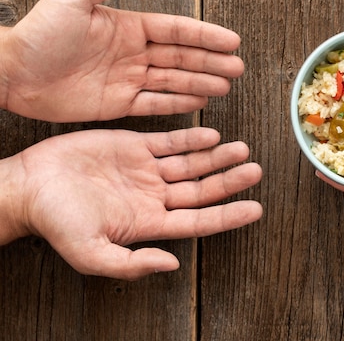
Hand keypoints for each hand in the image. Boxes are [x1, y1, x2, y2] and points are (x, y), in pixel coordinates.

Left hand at [0, 0, 243, 121]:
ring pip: (173, 81)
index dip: (205, 35)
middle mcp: (133, 53)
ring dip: (200, 83)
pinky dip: (177, 104)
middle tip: (236, 68)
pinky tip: (198, 102)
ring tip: (225, 86)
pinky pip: (155, 104)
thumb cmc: (38, 32)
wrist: (13, 72)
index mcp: (128, 26)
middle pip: (182, 57)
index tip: (231, 41)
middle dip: (211, 62)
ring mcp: (128, 79)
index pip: (176, 30)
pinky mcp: (118, 103)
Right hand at [5, 127, 261, 279]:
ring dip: (217, 157)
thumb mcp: (91, 253)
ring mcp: (146, 170)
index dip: (228, 215)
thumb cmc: (57, 223)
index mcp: (149, 223)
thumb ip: (131, 263)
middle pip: (202, 190)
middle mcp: (154, 196)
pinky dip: (191, 137)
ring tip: (242, 149)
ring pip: (191, 163)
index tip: (256, 208)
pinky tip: (211, 134)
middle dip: (229, 181)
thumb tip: (173, 266)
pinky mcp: (133, 146)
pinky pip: (170, 141)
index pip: (199, 221)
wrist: (30, 186)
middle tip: (255, 170)